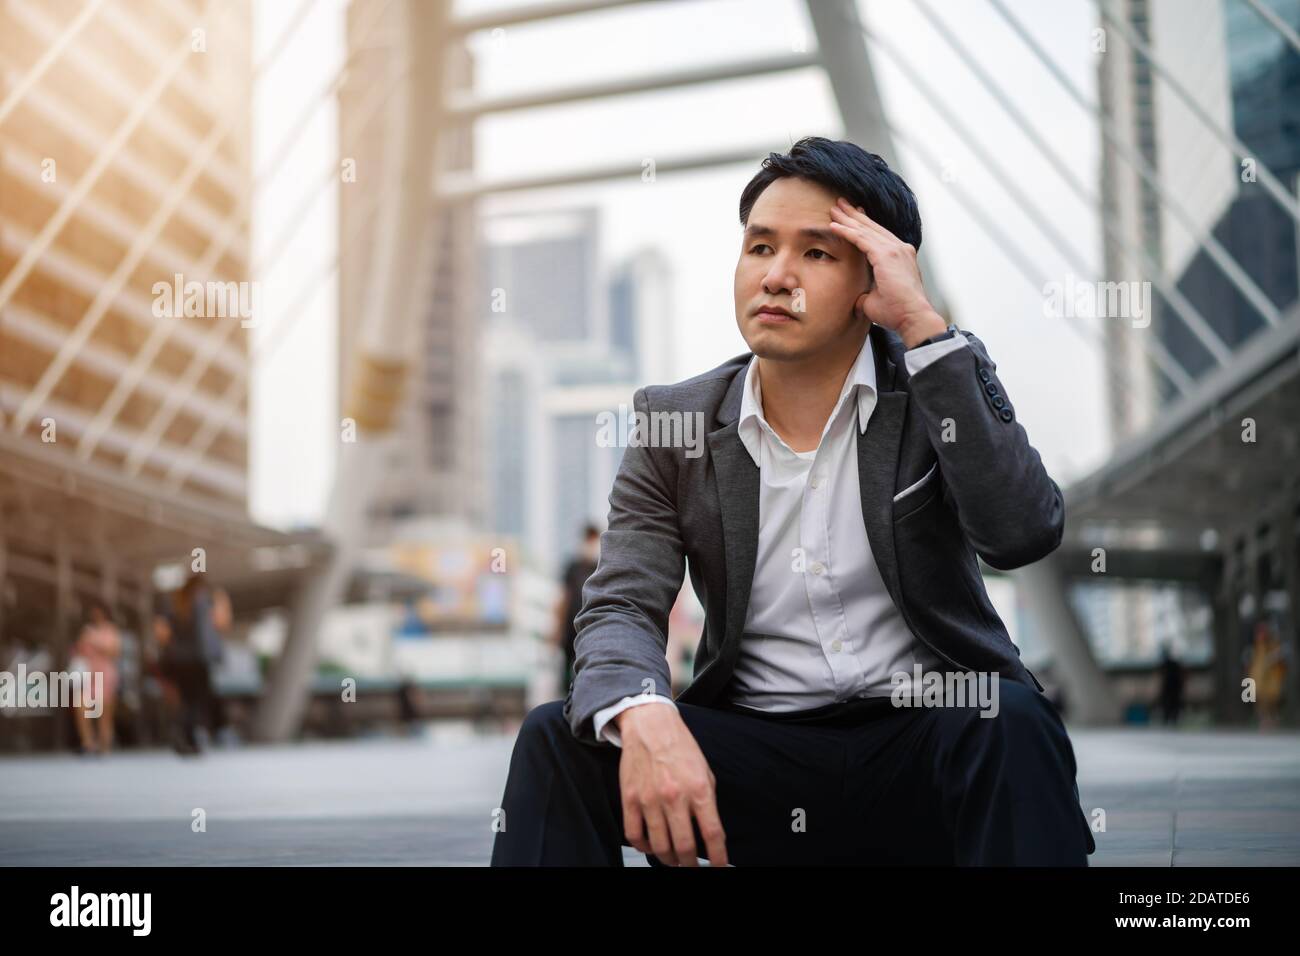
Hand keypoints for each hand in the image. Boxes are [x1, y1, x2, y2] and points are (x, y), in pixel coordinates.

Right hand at [616, 704, 728, 866]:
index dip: (718, 858)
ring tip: (674, 860)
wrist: (651, 726)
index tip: (720, 867)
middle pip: (684, 847)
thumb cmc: (679, 747)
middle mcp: (674, 796)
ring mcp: (649, 799)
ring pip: (659, 846)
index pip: (712, 834)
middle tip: (693, 867)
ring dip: (669, 860)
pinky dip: (644, 847)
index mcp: (698, 789)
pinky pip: (634, 835)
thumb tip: (710, 832)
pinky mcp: (629, 799)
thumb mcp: (705, 772)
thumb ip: (708, 802)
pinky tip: (651, 846)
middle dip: (691, 865)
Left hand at [828, 196, 946, 347]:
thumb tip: (858, 301)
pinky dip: (846, 231)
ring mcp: (894, 249)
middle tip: (840, 204)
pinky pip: (861, 239)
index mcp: (899, 256)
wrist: (913, 317)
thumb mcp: (877, 300)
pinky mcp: (886, 255)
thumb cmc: (898, 312)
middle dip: (854, 215)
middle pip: (872, 227)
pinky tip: (833, 226)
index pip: (878, 235)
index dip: (862, 225)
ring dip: (848, 219)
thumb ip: (867, 296)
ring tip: (834, 208)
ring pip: (865, 229)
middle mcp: (899, 249)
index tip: (850, 217)